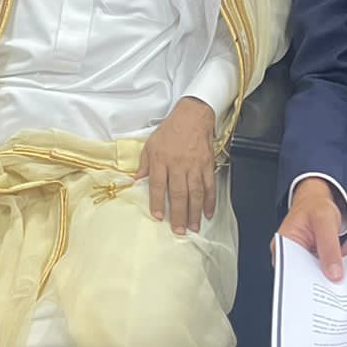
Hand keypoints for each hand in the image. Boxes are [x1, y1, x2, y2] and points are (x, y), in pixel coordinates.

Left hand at [136, 97, 217, 234]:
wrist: (193, 115)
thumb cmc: (170, 130)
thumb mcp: (151, 144)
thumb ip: (144, 164)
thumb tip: (137, 181)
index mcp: (161, 159)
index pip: (158, 184)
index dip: (158, 202)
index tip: (158, 216)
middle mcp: (178, 164)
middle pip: (178, 193)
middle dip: (178, 214)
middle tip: (178, 230)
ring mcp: (194, 165)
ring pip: (195, 193)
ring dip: (194, 212)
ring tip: (193, 227)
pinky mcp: (207, 165)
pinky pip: (209, 186)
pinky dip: (210, 201)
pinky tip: (208, 213)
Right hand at [275, 179, 346, 280]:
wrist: (318, 200)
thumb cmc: (314, 205)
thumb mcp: (323, 220)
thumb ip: (329, 246)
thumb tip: (334, 274)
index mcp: (284, 245)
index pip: (294, 272)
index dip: (311, 282)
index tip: (331, 281)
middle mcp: (291, 255)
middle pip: (310, 275)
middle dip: (331, 274)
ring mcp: (304, 259)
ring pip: (323, 272)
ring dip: (341, 265)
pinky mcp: (316, 261)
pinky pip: (330, 266)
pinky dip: (343, 259)